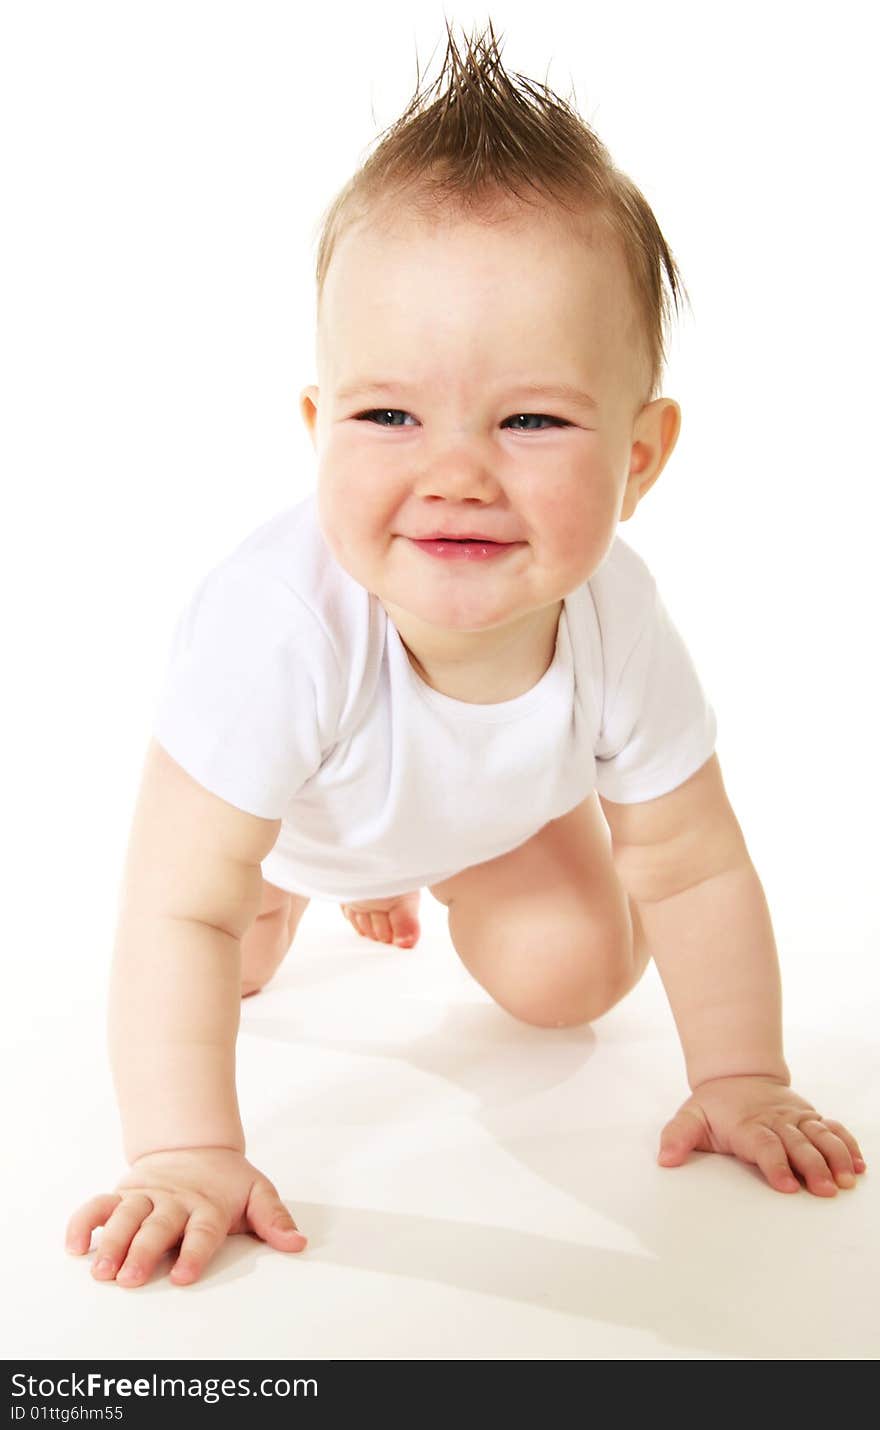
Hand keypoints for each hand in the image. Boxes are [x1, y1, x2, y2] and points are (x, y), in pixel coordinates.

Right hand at [65, 1147, 307, 1286]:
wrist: (194, 1143)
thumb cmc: (226, 1180)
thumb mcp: (256, 1192)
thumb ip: (273, 1218)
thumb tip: (296, 1242)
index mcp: (207, 1206)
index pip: (202, 1230)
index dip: (194, 1252)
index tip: (182, 1276)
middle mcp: (174, 1202)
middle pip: (158, 1227)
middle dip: (142, 1252)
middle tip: (129, 1278)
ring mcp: (146, 1197)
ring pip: (125, 1217)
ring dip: (110, 1243)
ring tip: (100, 1270)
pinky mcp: (123, 1194)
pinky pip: (97, 1206)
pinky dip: (82, 1223)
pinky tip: (75, 1246)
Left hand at [657, 1075, 866, 1194]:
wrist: (737, 1074)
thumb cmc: (714, 1106)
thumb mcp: (690, 1116)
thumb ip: (677, 1136)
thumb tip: (665, 1159)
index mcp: (748, 1125)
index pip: (764, 1145)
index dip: (776, 1165)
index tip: (787, 1186)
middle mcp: (777, 1121)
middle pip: (799, 1144)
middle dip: (813, 1167)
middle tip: (825, 1190)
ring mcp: (796, 1118)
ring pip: (821, 1136)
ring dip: (836, 1157)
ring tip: (847, 1180)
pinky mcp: (811, 1118)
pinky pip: (833, 1129)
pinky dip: (847, 1145)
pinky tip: (859, 1166)